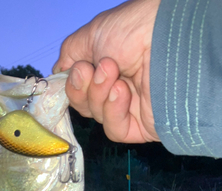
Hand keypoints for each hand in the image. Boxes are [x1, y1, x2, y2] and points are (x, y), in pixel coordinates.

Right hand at [53, 0, 160, 143]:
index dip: (72, 85)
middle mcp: (116, 89)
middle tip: (92, 69)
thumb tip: (58, 75)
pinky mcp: (140, 126)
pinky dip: (112, 112)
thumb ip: (69, 58)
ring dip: (99, 95)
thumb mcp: (90, 36)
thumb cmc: (131, 30)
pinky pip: (114, 129)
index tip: (78, 70)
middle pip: (84, 106)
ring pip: (97, 117)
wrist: (163, 38)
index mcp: (104, 70)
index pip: (79, 90)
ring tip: (113, 73)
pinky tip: (122, 92)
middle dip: (83, 89)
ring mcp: (128, 108)